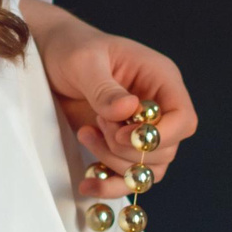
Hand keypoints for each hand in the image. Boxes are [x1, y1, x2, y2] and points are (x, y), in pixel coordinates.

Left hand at [19, 0, 197, 191]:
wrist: (48, 58)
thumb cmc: (71, 48)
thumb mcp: (84, 62)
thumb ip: (104, 88)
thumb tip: (128, 110)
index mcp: (160, 79)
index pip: (183, 119)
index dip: (159, 135)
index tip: (122, 133)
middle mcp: (157, 106)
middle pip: (166, 149)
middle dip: (129, 149)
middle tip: (98, 125)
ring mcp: (140, 128)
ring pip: (148, 168)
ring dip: (116, 164)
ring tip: (86, 134)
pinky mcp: (120, 146)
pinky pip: (128, 177)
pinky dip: (110, 183)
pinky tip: (88, 181)